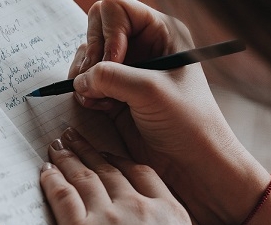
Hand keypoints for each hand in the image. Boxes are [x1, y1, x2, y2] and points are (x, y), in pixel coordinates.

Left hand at [40, 128, 208, 224]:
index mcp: (168, 209)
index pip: (139, 172)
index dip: (119, 158)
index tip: (107, 153)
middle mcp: (137, 205)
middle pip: (107, 168)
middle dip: (88, 150)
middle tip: (74, 137)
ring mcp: (109, 216)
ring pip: (84, 176)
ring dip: (68, 158)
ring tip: (57, 146)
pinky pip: (62, 196)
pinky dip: (52, 181)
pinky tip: (46, 172)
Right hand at [69, 0, 269, 224]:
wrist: (191, 163)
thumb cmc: (187, 123)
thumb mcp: (149, 90)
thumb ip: (110, 76)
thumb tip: (79, 79)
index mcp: (160, 32)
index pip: (116, 9)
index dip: (108, 33)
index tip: (114, 62)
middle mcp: (142, 47)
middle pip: (95, 30)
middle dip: (92, 56)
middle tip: (98, 82)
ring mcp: (126, 72)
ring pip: (87, 58)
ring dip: (86, 78)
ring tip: (102, 100)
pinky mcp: (114, 94)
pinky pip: (86, 83)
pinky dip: (86, 94)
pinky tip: (102, 108)